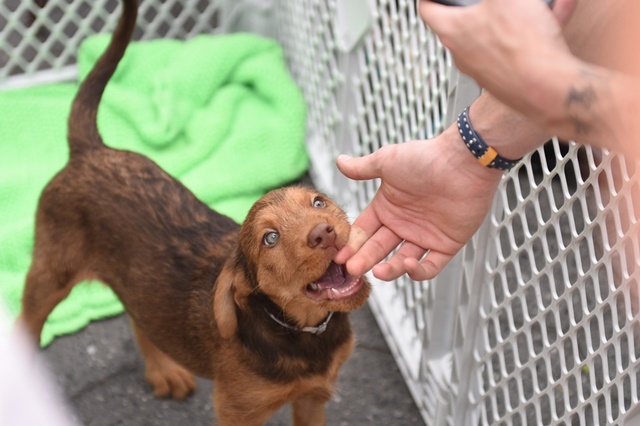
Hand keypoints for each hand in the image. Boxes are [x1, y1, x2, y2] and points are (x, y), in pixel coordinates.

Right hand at [334, 127, 502, 280]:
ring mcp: (425, 235)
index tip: (340, 256)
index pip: (364, 231)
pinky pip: (431, 265)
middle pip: (379, 248)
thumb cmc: (425, 158)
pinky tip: (408, 264)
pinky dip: (419, 271)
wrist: (463, 161)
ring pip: (402, 260)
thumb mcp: (386, 161)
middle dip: (364, 259)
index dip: (352, 244)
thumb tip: (339, 161)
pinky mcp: (447, 244)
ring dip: (390, 269)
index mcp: (388, 207)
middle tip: (353, 269)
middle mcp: (404, 223)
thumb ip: (362, 168)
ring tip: (379, 272)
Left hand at [418, 0, 578, 113]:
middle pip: (459, 26)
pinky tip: (553, 16)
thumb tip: (499, 0)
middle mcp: (461, 55)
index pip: (427, 10)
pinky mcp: (501, 81)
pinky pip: (513, 51)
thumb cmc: (521, 44)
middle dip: (473, 9)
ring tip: (529, 5)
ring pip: (490, 38)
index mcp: (452, 31)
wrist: (545, 86)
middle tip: (485, 0)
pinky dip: (529, 34)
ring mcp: (481, 71)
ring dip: (507, 18)